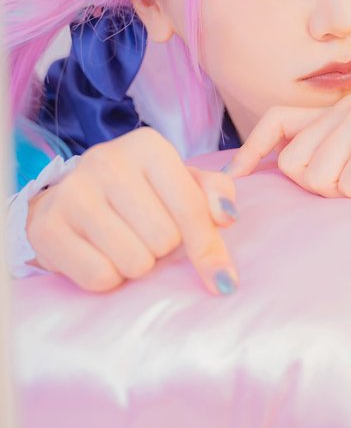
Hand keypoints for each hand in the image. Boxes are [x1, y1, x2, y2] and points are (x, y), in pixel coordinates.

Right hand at [26, 128, 238, 293]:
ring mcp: (72, 192)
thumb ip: (215, 195)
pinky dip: (107, 278)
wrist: (68, 200)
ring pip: (134, 262)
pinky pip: (99, 277)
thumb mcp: (182, 184)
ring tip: (124, 244)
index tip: (224, 281)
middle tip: (146, 236)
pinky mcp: (46, 227)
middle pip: (165, 240)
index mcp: (148, 146)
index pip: (191, 208)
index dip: (210, 250)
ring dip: (137, 265)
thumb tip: (226, 217)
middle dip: (163, 250)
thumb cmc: (141, 194)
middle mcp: (106, 161)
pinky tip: (100, 255)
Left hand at [226, 95, 350, 206]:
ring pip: (319, 179)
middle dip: (322, 190)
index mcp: (335, 113)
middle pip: (293, 164)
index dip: (253, 148)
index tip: (236, 175)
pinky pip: (350, 187)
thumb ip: (320, 160)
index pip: (277, 120)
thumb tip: (265, 173)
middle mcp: (345, 109)